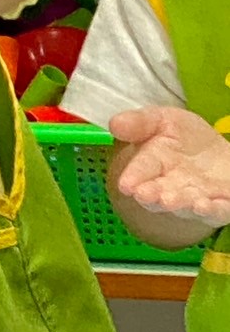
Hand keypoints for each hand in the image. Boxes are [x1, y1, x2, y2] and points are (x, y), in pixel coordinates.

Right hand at [111, 106, 229, 224]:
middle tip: (145, 195)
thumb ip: (140, 122)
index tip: (125, 185)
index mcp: (153, 165)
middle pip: (159, 193)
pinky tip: (206, 205)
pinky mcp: (222, 205)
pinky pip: (218, 211)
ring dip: (179, 204)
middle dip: (151, 195)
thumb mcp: (163, 120)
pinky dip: (213, 210)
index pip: (140, 171)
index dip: (133, 177)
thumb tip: (113, 123)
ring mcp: (196, 199)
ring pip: (186, 205)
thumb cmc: (187, 138)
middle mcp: (171, 187)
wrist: (220, 154)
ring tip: (171, 200)